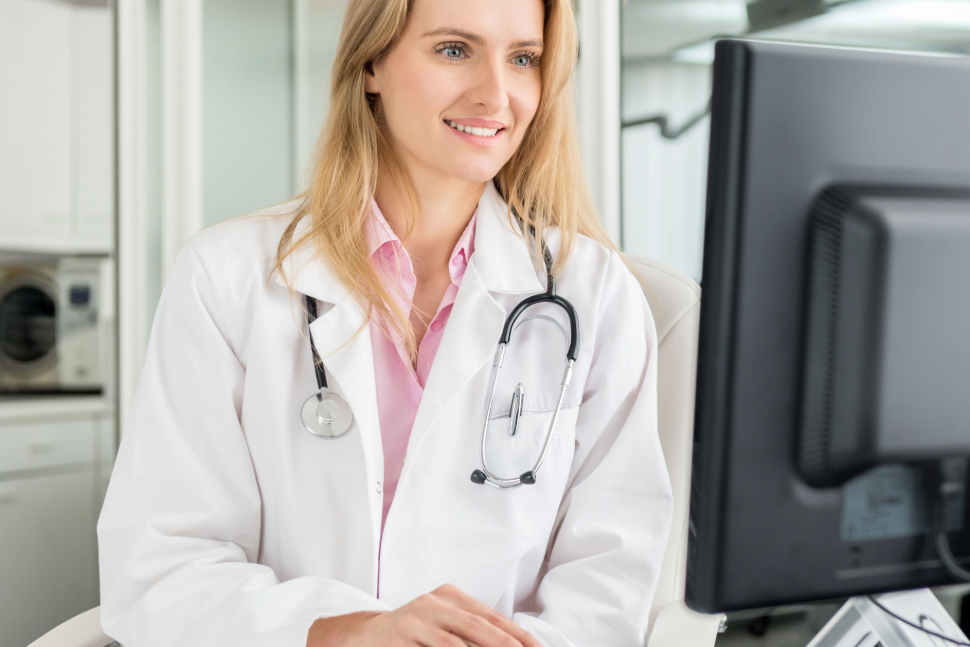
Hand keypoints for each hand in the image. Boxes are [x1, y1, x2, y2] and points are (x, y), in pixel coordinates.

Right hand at [306, 584, 540, 646]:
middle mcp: (434, 602)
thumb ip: (469, 631)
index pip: (490, 616)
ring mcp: (416, 618)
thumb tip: (511, 643)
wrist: (363, 635)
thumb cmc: (411, 634)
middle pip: (478, 626)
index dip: (516, 633)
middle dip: (505, 644)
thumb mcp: (441, 624)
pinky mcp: (400, 634)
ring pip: (455, 642)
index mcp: (449, 596)